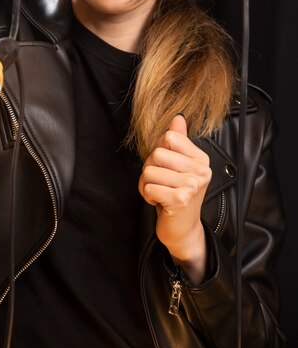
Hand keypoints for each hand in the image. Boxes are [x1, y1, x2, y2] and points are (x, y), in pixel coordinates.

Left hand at [138, 114, 211, 283]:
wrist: (183, 229)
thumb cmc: (177, 194)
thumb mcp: (179, 165)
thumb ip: (178, 141)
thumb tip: (177, 117)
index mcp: (201, 159)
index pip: (169, 137)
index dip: (159, 151)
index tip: (166, 167)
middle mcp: (201, 171)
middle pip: (157, 153)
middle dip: (150, 168)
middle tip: (161, 182)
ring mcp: (192, 185)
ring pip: (149, 171)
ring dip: (147, 184)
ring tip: (160, 193)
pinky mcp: (179, 200)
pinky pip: (148, 187)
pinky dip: (147, 196)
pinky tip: (159, 202)